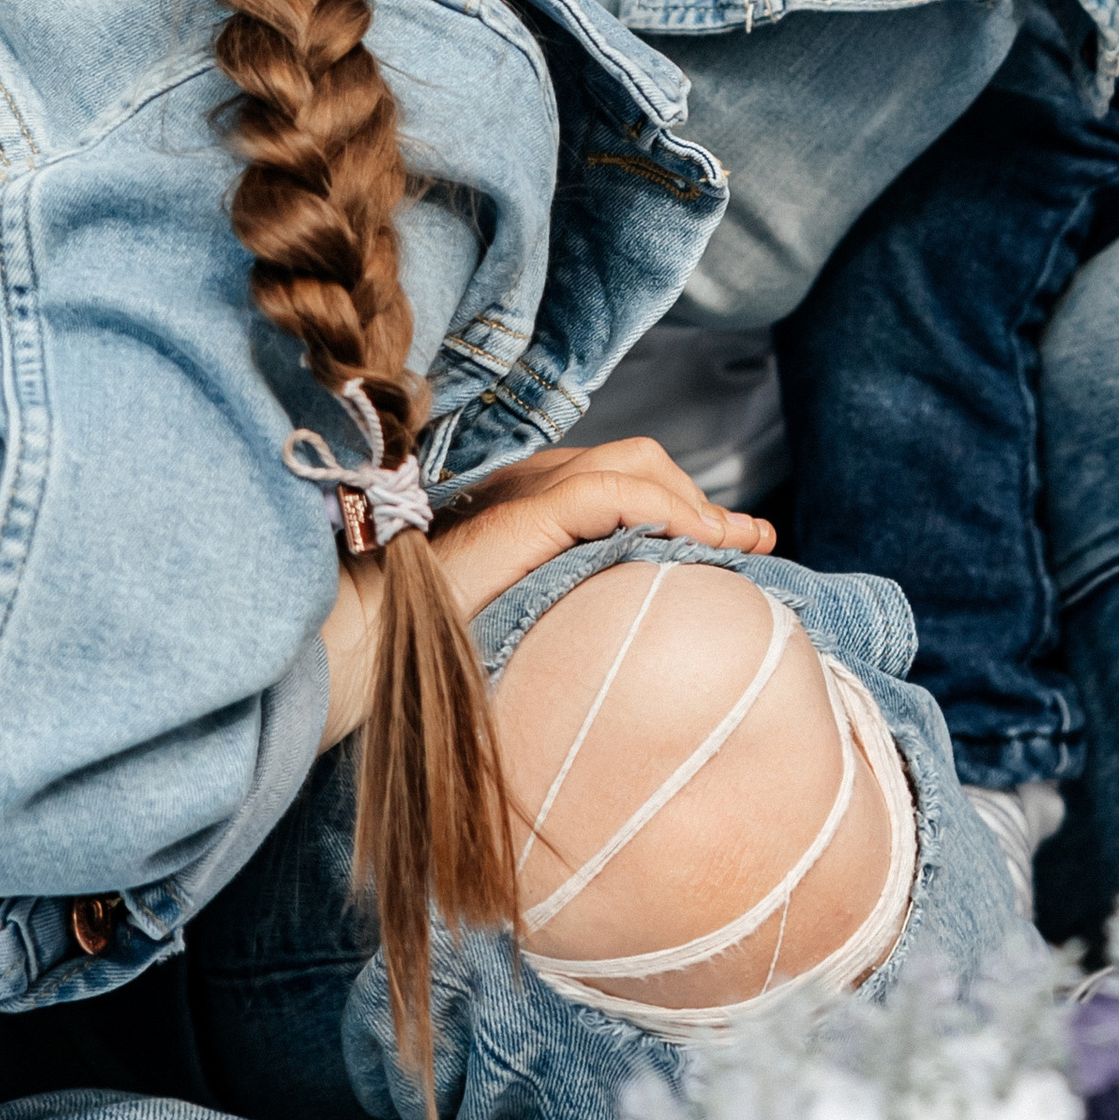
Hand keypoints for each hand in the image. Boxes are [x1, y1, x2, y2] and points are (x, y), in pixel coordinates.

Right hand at [317, 436, 772, 747]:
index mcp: (527, 507)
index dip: (686, 503)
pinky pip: (610, 492)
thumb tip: (632, 648)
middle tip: (752, 542)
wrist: (366, 655)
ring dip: (693, 502)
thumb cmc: (432, 658)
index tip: (742, 542)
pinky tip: (698, 545)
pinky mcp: (522, 513)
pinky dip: (663, 510)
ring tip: (735, 546)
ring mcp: (522, 493)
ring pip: (633, 464)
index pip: (623, 479)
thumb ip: (569, 614)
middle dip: (700, 497)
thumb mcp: (526, 627)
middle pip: (639, 462)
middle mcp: (527, 486)